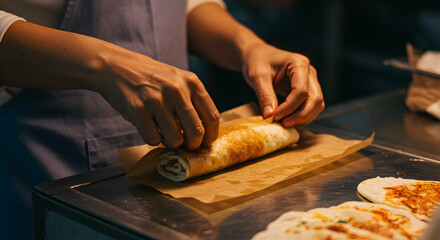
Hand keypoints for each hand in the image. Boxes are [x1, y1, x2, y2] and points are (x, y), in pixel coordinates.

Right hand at [95, 46, 219, 148]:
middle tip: (185, 144)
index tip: (205, 143)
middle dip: (192, 145)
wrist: (116, 67)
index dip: (210, 136)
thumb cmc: (151, 77)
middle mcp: (177, 90)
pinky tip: (148, 127)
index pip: (212, 117)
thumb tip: (204, 135)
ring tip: (164, 133)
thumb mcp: (178, 80)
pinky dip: (152, 139)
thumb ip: (192, 101)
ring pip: (175, 140)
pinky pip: (153, 139)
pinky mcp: (138, 110)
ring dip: (170, 143)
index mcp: (191, 82)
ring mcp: (157, 100)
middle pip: (197, 133)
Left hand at [241, 43, 324, 126]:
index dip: (290, 107)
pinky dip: (301, 115)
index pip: (301, 91)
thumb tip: (270, 115)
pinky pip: (310, 106)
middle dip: (301, 115)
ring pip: (317, 105)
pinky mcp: (306, 89)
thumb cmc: (257, 61)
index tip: (275, 116)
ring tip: (284, 123)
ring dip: (303, 117)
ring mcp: (310, 81)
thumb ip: (265, 95)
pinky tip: (287, 119)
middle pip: (315, 99)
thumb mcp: (257, 77)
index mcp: (299, 64)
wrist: (257, 56)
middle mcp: (309, 72)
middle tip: (283, 123)